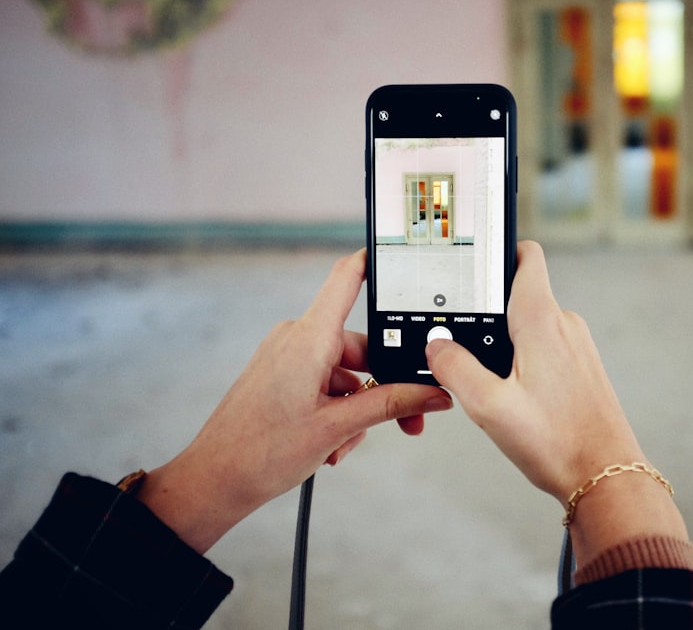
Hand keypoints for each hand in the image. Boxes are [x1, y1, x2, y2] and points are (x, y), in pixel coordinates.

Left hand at [138, 249, 451, 552]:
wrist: (213, 481)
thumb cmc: (259, 453)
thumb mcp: (338, 428)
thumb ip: (393, 406)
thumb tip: (433, 394)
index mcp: (309, 338)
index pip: (347, 279)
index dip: (374, 261)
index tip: (401, 256)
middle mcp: (297, 340)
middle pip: (361, 346)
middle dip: (384, 387)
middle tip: (406, 421)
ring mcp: (286, 358)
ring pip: (345, 373)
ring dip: (356, 410)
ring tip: (343, 445)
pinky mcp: (280, 376)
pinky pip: (324, 384)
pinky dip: (336, 412)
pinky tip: (330, 444)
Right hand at [425, 241, 687, 565]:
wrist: (606, 476)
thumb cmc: (557, 443)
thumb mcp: (490, 408)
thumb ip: (455, 369)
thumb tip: (435, 344)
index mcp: (541, 319)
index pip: (525, 256)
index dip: (498, 250)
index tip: (473, 260)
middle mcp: (564, 323)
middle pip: (518, 295)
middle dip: (489, 317)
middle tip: (465, 352)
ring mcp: (576, 345)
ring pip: (529, 326)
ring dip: (505, 346)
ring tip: (493, 386)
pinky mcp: (582, 366)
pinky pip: (544, 348)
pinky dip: (524, 363)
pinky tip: (516, 398)